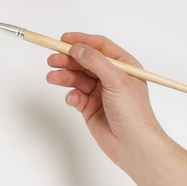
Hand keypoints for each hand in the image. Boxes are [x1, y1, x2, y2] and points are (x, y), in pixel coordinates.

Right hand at [46, 32, 164, 166]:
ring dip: (65, 77)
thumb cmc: (134, 112)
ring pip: (78, 79)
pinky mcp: (91, 108)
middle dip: (68, 60)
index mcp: (123, 66)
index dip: (81, 41)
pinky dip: (71, 96)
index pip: (100, 47)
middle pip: (85, 62)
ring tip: (52, 77)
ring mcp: (100, 93)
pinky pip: (76, 97)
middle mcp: (111, 78)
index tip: (63, 40)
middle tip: (52, 59)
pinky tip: (72, 100)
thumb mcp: (117, 80)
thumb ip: (96, 62)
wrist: (134, 145)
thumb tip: (77, 47)